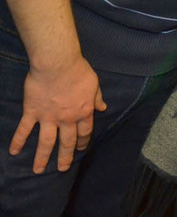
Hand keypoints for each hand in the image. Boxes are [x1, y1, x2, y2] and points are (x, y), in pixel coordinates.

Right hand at [10, 56, 105, 172]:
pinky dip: (18, 141)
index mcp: (83, 112)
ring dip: (42, 157)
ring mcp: (48, 117)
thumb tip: (103, 108)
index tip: (80, 149)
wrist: (57, 64)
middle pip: (66, 142)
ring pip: (46, 142)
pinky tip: (14, 152)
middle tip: (62, 169)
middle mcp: (66, 119)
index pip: (84, 132)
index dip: (83, 142)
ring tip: (38, 170)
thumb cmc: (78, 71)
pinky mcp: (32, 112)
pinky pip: (24, 129)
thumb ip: (97, 98)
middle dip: (64, 157)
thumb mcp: (94, 84)